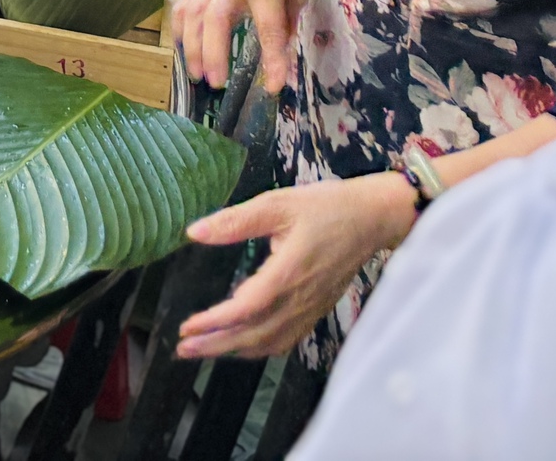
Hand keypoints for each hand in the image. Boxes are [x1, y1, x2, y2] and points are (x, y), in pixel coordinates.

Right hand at [176, 0, 306, 90]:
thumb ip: (289, 17)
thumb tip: (282, 51)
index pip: (269, 27)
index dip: (273, 59)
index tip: (274, 86)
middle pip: (215, 20)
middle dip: (213, 53)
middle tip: (216, 83)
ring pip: (192, 15)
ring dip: (191, 47)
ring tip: (197, 75)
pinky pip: (182, 8)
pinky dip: (179, 32)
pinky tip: (183, 51)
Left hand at [176, 174, 414, 358]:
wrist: (372, 219)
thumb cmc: (325, 207)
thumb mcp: (276, 204)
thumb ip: (234, 221)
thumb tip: (194, 232)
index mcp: (288, 273)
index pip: (246, 309)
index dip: (215, 322)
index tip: (187, 327)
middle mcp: (300, 298)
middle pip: (254, 335)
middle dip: (216, 346)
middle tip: (183, 349)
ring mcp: (310, 308)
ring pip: (270, 342)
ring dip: (235, 350)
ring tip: (203, 350)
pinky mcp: (317, 309)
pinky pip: (287, 339)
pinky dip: (261, 347)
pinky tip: (243, 345)